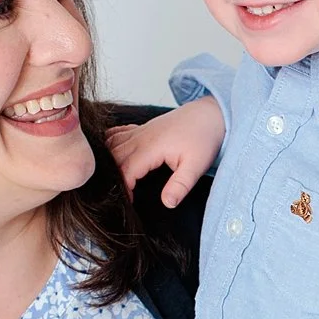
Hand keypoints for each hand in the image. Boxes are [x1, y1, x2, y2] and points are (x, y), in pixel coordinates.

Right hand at [103, 97, 224, 208]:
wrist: (211, 114)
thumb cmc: (204, 139)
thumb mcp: (196, 167)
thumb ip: (180, 186)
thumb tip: (167, 203)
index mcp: (151, 147)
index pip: (125, 170)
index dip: (123, 188)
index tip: (128, 202)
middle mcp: (140, 137)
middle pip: (112, 157)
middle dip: (110, 177)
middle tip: (116, 195)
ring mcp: (140, 131)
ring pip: (111, 145)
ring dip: (107, 162)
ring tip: (111, 180)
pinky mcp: (142, 128)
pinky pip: (117, 134)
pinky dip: (109, 145)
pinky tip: (108, 156)